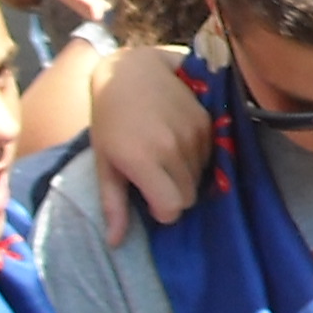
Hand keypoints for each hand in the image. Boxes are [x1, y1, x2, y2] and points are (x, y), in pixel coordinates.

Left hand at [87, 44, 208, 244]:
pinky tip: (177, 139)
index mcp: (143, 161)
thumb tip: (115, 243)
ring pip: (200, 176)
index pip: (173, 208)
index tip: (149, 198)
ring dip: (185, 174)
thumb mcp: (104, 161)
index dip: (162, 210)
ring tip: (164, 153)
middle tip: (155, 175)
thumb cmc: (109, 118)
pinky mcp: (206, 120)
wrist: (131, 70)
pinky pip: (209, 155)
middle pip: (188, 196)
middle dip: (173, 193)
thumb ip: (113, 203)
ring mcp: (193, 133)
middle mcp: (173, 149)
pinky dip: (195, 156)